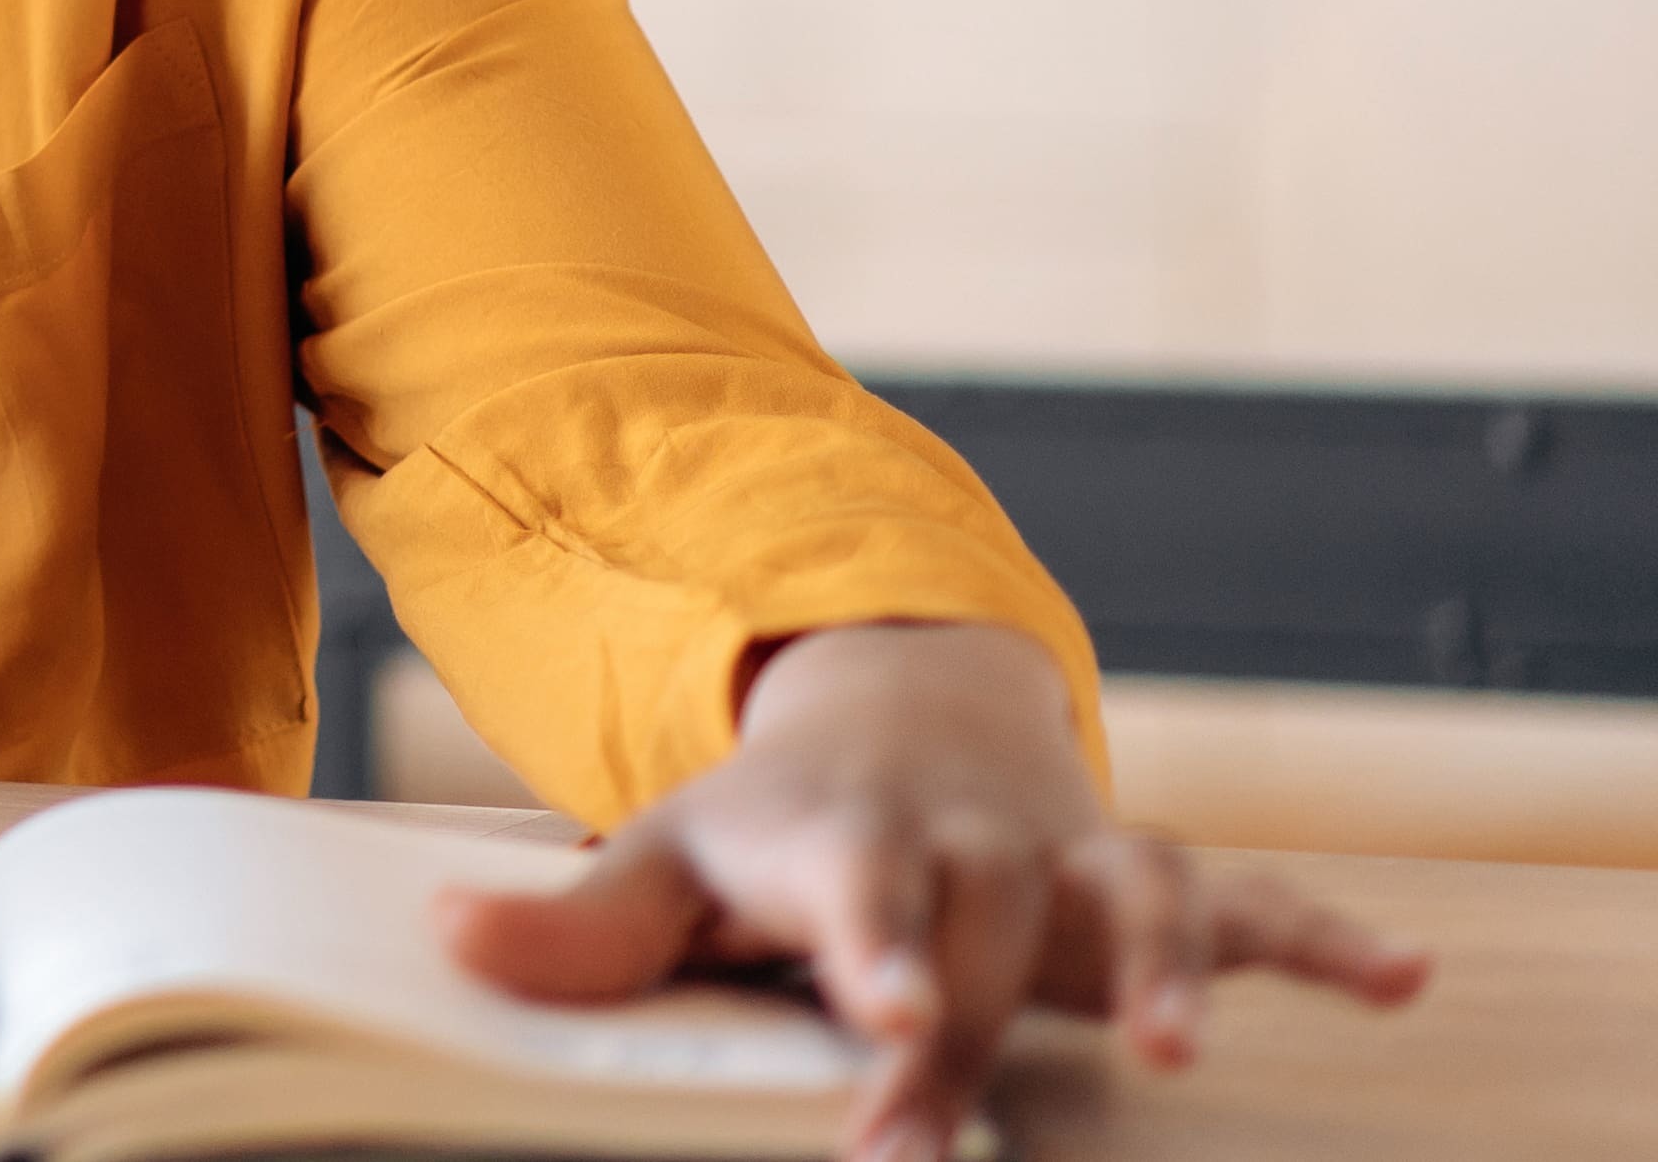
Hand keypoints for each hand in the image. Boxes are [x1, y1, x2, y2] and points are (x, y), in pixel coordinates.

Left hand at [442, 621, 1428, 1160]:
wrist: (887, 722)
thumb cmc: (771, 830)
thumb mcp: (665, 863)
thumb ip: (574, 928)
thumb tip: (443, 945)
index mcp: (850, 845)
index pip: (862, 898)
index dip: (875, 951)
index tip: (881, 1009)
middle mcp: (970, 845)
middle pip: (986, 940)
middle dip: (972, 1025)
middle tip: (934, 1124)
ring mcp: (1066, 860)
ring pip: (1130, 900)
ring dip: (1164, 964)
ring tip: (1179, 1044)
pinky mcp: (1145, 880)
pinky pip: (1249, 904)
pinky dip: (1326, 938)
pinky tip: (1402, 980)